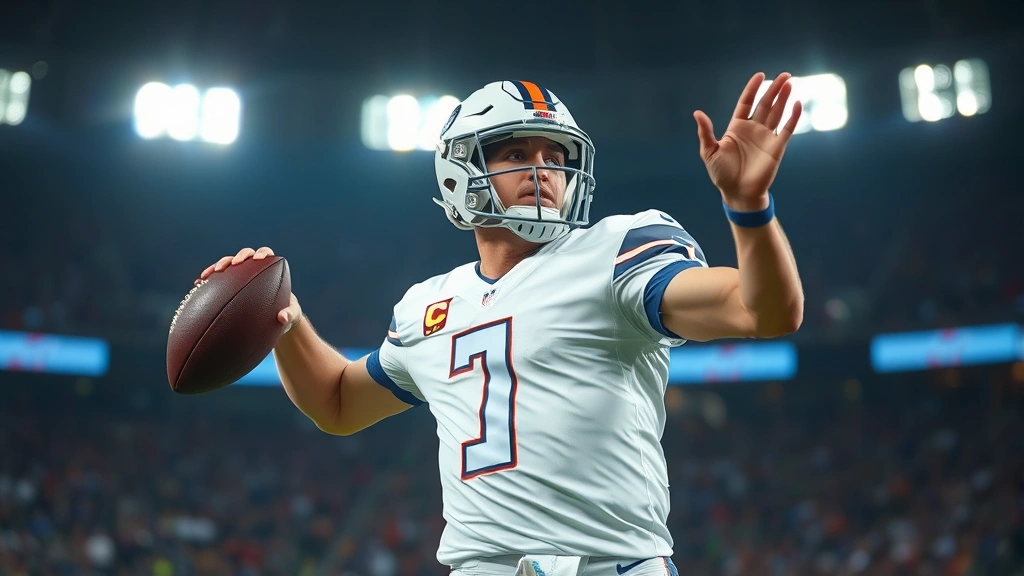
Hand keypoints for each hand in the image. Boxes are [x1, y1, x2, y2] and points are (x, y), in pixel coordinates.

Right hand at [197, 246, 303, 332]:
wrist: (275, 321)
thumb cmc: (287, 315)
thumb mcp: (292, 316)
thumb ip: (290, 315)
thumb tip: (282, 317)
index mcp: (271, 270)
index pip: (266, 254)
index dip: (263, 253)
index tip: (260, 259)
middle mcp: (254, 269)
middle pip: (245, 255)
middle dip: (239, 257)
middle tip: (235, 264)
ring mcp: (240, 275)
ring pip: (228, 264)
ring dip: (219, 266)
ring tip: (208, 274)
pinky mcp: (230, 285)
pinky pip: (217, 279)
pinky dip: (208, 280)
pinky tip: (198, 284)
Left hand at [694, 72, 801, 210]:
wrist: (737, 193)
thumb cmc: (722, 174)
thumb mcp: (710, 152)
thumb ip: (706, 132)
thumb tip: (697, 113)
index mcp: (737, 127)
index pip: (746, 102)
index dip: (753, 89)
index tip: (760, 75)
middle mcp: (753, 129)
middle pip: (765, 104)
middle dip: (774, 89)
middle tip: (785, 75)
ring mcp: (766, 137)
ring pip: (777, 112)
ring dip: (784, 98)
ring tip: (790, 83)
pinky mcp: (777, 147)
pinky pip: (787, 129)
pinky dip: (793, 117)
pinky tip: (797, 104)